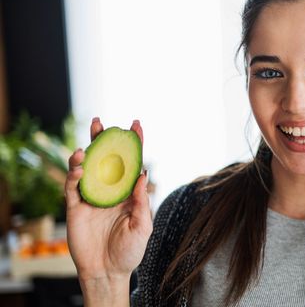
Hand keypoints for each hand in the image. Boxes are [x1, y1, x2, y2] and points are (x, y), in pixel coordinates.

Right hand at [64, 118, 151, 282]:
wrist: (108, 272)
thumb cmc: (130, 251)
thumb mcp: (143, 227)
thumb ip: (142, 202)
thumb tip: (143, 174)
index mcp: (128, 192)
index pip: (131, 163)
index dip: (133, 144)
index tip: (136, 124)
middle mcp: (109, 190)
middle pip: (104, 159)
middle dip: (101, 139)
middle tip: (99, 122)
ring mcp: (91, 198)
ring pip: (84, 169)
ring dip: (82, 156)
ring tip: (82, 149)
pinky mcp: (75, 208)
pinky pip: (72, 188)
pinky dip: (73, 176)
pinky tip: (78, 169)